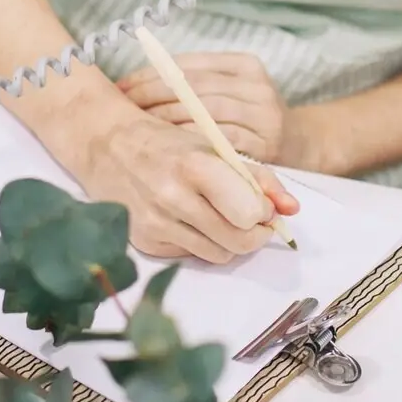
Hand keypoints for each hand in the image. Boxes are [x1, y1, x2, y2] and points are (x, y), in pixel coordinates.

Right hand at [74, 112, 299, 264]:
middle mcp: (173, 198)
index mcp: (195, 166)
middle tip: (250, 219)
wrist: (108, 147)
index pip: (248, 212)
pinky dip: (200, 243)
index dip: (262, 211)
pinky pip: (192, 256)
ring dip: (228, 240)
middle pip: (238, 241)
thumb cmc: (169, 145)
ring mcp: (156, 224)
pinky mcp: (145, 242)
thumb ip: (259, 177)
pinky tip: (187, 219)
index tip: (258, 203)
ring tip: (217, 215)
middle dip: (254, 234)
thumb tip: (292, 208)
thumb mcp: (215, 148)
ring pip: (219, 255)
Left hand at [116, 52, 313, 168]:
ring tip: (139, 130)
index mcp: (244, 64)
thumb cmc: (253, 119)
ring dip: (167, 121)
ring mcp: (263, 115)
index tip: (121, 88)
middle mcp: (256, 85)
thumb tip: (136, 85)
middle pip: (193, 87)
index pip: (187, 65)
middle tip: (122, 111)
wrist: (304, 144)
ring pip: (204, 112)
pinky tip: (169, 150)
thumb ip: (196, 84)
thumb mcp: (233, 91)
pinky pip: (220, 142)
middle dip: (151, 98)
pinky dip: (192, 144)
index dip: (150, 76)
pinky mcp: (266, 145)